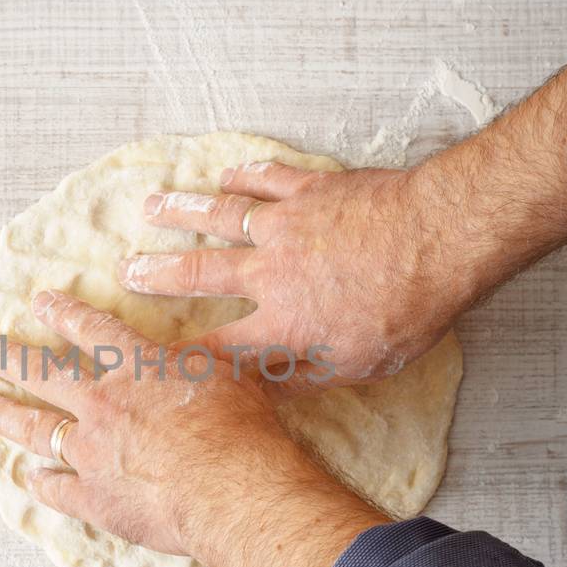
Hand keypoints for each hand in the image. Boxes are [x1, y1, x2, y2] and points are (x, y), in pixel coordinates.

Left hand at [0, 290, 285, 557]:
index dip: (63, 312)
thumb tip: (201, 355)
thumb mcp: (231, 377)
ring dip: (6, 416)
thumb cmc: (241, 430)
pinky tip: (30, 479)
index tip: (39, 302)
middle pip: (44, 375)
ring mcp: (92, 453)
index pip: (91, 329)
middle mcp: (104, 404)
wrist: (231, 490)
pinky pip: (57, 490)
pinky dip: (42, 484)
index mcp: (137, 366)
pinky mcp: (93, 499)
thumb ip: (203, 365)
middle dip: (11, 359)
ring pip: (36, 429)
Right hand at [118, 161, 460, 386]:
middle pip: (201, 271)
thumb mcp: (360, 365)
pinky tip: (224, 175)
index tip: (150, 358)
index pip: (220, 346)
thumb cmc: (409, 308)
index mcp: (283, 323)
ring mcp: (288, 224)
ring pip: (222, 215)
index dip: (181, 354)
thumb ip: (306, 376)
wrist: (440, 238)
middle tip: (126, 269)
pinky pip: (267, 178)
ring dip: (183, 210)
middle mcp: (272, 271)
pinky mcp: (312, 189)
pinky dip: (242, 176)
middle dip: (158, 272)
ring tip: (150, 206)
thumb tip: (264, 391)